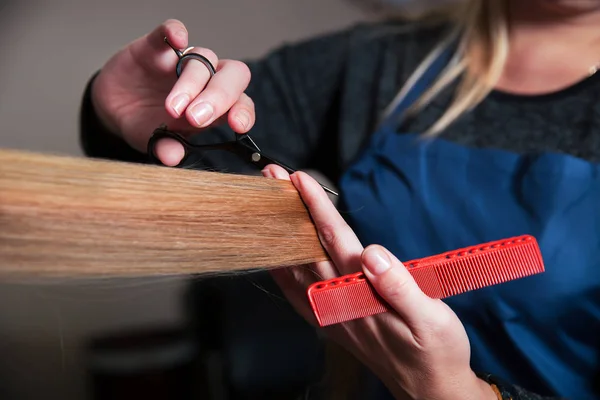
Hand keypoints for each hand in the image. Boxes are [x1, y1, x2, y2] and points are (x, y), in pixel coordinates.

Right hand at [91, 19, 253, 165]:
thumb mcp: (156, 141)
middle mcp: (207, 80)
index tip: (237, 125)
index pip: (241, 103)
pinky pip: (170, 31)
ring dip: (191, 84)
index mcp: (217, 106)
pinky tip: (177, 39)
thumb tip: (172, 157)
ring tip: (172, 108)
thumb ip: (167, 147)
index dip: (244, 111)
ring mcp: (183, 60)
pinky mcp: (156, 46)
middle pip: (231, 75)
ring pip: (203, 59)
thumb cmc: (147, 123)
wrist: (114, 108)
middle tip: (196, 118)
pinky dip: (175, 32)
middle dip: (219, 96)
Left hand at [261, 165, 496, 399]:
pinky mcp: (332, 320)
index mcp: (363, 292)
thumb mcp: (431, 318)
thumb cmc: (435, 351)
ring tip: (270, 202)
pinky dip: (282, 268)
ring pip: (297, 263)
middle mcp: (339, 301)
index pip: (333, 240)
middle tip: (272, 176)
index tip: (300, 179)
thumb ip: (400, 285)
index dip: (316, 206)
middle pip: (306, 245)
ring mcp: (331, 312)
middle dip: (288, 208)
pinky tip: (275, 256)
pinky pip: (297, 292)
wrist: (429, 388)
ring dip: (282, 230)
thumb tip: (372, 252)